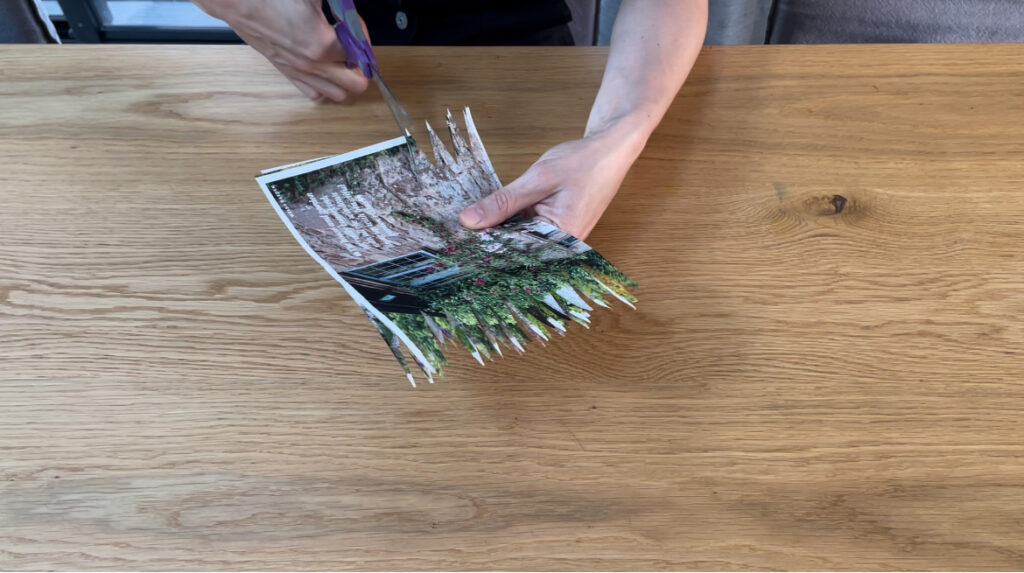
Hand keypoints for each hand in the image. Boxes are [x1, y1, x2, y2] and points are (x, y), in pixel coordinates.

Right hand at [193, 0, 369, 101]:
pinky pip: (313, 92)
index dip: (362, 34)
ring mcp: (299, 71)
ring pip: (338, 93)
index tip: (353, 23)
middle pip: (356, 84)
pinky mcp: (286, 72)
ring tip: (340, 55)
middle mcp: (312, 65)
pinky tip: (321, 64)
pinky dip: (324, 83)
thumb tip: (347, 9)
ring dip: (344, 76)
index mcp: (321, 44)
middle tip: (354, 45)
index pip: (361, 51)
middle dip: (361, 65)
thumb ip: (341, 5)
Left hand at [458, 127, 644, 239]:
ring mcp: (559, 238)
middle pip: (516, 251)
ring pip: (520, 241)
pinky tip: (489, 218)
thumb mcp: (537, 179)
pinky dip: (510, 223)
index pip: (514, 254)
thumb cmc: (583, 162)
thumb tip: (469, 221)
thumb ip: (503, 202)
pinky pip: (527, 231)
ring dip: (497, 232)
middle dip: (487, 243)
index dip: (483, 250)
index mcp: (561, 239)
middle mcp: (561, 246)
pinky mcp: (556, 229)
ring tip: (464, 231)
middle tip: (452, 240)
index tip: (455, 248)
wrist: (610, 150)